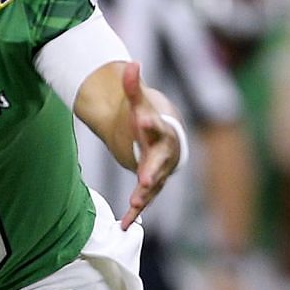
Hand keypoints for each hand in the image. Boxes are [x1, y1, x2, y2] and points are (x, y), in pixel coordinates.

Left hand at [115, 62, 182, 229]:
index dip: (150, 124)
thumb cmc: (149, 120)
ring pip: (152, 185)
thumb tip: (129, 63)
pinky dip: (134, 213)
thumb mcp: (139, 104)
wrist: (165, 140)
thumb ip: (133, 87)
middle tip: (144, 179)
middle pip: (158, 163)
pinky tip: (124, 225)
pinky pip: (143, 201)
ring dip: (143, 195)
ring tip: (134, 204)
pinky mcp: (150, 186)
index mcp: (161, 132)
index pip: (157, 127)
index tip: (142, 119)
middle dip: (152, 170)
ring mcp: (158, 172)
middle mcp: (163, 155)